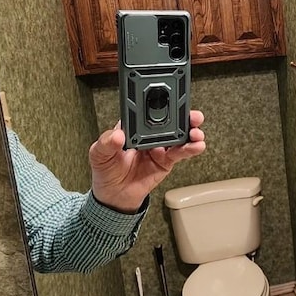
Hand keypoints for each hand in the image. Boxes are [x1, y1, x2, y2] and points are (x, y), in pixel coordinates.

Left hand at [88, 110, 205, 212]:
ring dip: (191, 131)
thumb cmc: (106, 171)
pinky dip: (191, 148)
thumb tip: (118, 135)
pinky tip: (196, 146)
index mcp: (133, 127)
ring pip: (180, 135)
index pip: (146, 110)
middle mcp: (149, 134)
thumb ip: (106, 142)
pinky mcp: (166, 161)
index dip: (158, 103)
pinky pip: (181, 153)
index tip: (168, 99)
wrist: (114, 196)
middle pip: (170, 120)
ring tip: (195, 132)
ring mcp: (160, 147)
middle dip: (183, 114)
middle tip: (190, 114)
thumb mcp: (98, 154)